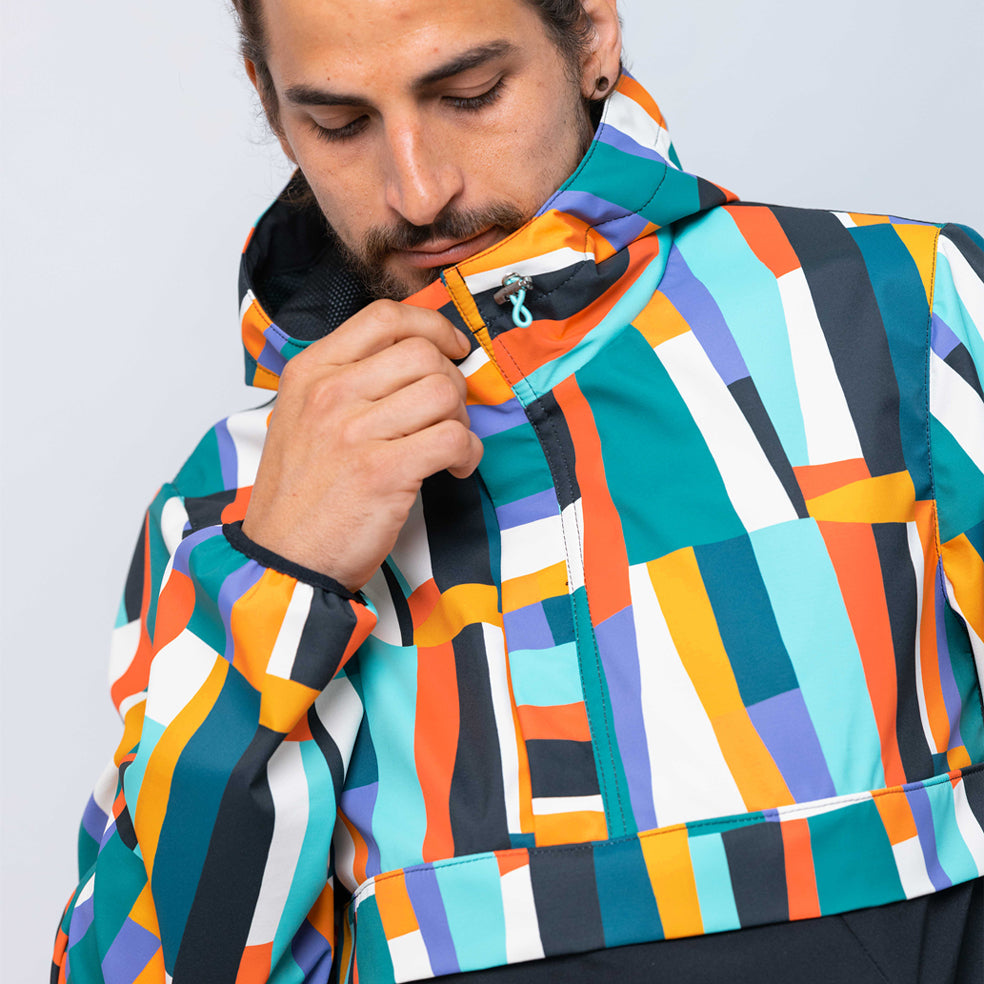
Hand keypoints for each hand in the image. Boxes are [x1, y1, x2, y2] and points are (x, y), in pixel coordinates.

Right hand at [241, 300, 481, 590]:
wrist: (284, 557)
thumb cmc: (301, 493)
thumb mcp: (302, 417)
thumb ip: (348, 381)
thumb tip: (416, 360)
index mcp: (311, 371)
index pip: (384, 317)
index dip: (432, 326)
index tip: (451, 347)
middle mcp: (330, 393)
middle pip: (423, 354)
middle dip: (452, 382)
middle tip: (448, 414)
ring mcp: (354, 431)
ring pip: (444, 392)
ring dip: (462, 418)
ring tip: (449, 445)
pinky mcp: (383, 471)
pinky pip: (454, 437)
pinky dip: (468, 452)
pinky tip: (455, 467)